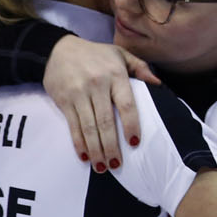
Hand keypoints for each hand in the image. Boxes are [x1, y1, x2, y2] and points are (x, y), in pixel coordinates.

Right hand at [43, 35, 159, 171]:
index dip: (131, 125)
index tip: (135, 143)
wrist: (57, 49)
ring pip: (89, 127)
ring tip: (102, 167)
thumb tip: (159, 85)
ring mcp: (78, 93)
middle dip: (111, 146)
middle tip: (117, 165)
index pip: (126, 104)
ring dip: (96, 150)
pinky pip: (73, 125)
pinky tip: (84, 156)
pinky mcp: (64, 100)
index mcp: (114, 75)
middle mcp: (96, 85)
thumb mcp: (119, 53)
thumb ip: (140, 68)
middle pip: (106, 121)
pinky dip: (79, 143)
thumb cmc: (94, 53)